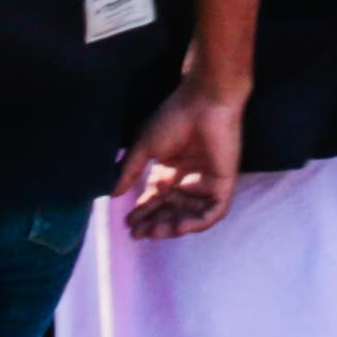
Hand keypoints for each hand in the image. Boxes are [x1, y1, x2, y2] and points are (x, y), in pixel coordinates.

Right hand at [117, 81, 244, 234]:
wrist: (204, 102)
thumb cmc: (174, 118)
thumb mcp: (144, 148)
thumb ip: (130, 172)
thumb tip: (113, 194)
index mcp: (170, 171)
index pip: (156, 200)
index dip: (142, 213)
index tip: (128, 225)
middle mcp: (188, 179)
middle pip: (170, 210)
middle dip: (154, 223)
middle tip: (139, 234)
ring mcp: (207, 182)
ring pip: (190, 215)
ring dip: (172, 227)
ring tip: (155, 231)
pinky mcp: (224, 184)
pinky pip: (213, 212)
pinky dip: (197, 223)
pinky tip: (178, 226)